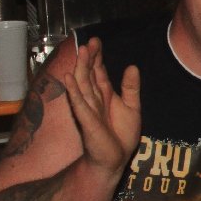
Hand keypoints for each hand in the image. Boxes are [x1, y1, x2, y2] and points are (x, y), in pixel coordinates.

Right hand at [65, 37, 140, 174]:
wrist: (115, 159)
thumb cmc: (121, 135)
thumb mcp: (132, 108)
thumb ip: (131, 88)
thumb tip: (132, 66)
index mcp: (105, 95)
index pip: (99, 72)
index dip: (97, 57)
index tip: (96, 41)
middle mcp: (95, 99)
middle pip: (89, 75)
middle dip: (89, 58)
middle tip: (89, 41)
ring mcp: (89, 109)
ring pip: (83, 85)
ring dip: (81, 68)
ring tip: (81, 52)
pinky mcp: (87, 121)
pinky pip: (79, 104)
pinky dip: (74, 91)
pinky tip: (69, 78)